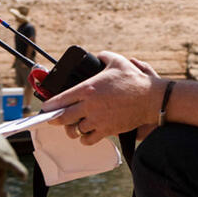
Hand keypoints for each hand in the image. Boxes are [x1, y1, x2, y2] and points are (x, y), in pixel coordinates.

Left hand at [44, 51, 163, 144]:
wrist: (151, 99)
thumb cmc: (135, 81)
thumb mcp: (119, 62)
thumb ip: (104, 57)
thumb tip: (98, 56)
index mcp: (88, 89)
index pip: (59, 100)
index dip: (49, 106)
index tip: (46, 108)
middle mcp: (89, 106)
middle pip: (62, 118)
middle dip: (55, 119)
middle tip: (53, 119)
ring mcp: (97, 120)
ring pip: (75, 130)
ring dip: (72, 129)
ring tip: (74, 126)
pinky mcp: (107, 130)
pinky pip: (88, 139)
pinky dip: (85, 138)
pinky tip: (86, 134)